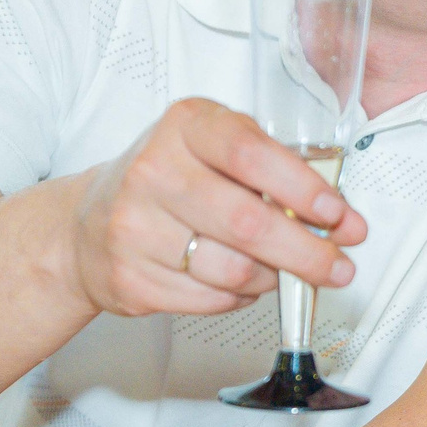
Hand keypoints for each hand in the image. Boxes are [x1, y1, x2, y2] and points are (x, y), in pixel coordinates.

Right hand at [68, 97, 369, 317]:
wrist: (87, 222)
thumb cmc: (167, 179)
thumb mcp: (211, 147)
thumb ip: (271, 169)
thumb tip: (337, 219)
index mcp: (184, 127)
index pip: (250, 154)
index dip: (302, 188)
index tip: (337, 215)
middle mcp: (153, 171)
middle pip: (247, 222)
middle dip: (307, 252)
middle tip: (338, 266)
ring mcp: (135, 227)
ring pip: (233, 270)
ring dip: (272, 277)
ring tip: (280, 271)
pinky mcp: (130, 277)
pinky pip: (210, 299)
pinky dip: (239, 296)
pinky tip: (237, 281)